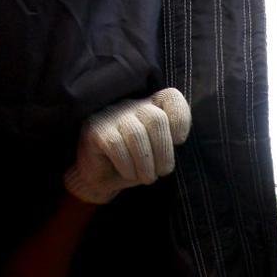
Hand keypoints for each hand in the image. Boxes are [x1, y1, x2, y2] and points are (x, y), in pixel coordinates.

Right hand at [65, 88, 191, 203]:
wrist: (102, 178)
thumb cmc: (135, 165)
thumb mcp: (159, 157)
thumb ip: (170, 145)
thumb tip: (176, 141)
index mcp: (152, 107)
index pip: (171, 98)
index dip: (180, 119)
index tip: (179, 141)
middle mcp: (132, 106)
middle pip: (156, 119)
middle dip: (164, 151)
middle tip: (162, 172)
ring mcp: (112, 115)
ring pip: (136, 134)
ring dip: (146, 162)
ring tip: (147, 177)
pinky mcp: (95, 128)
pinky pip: (116, 144)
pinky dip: (127, 164)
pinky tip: (129, 174)